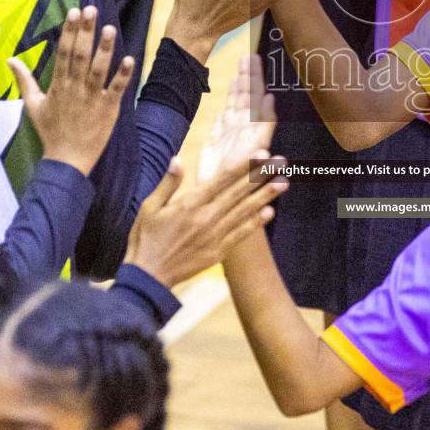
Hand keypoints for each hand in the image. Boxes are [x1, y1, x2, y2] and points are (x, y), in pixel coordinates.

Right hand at [10, 7, 137, 176]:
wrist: (67, 160)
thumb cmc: (51, 131)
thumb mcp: (32, 105)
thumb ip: (24, 80)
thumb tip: (10, 59)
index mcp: (58, 85)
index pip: (63, 52)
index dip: (69, 31)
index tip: (73, 12)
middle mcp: (74, 88)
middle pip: (79, 55)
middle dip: (85, 31)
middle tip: (90, 9)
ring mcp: (92, 98)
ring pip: (98, 69)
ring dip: (104, 49)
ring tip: (109, 28)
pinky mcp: (108, 109)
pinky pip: (116, 89)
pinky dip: (122, 75)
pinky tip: (129, 59)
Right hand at [126, 65, 287, 286]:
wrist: (149, 276)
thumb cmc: (146, 239)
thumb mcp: (150, 207)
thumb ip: (168, 183)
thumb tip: (177, 160)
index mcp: (190, 203)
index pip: (223, 179)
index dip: (244, 165)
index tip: (261, 153)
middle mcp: (206, 217)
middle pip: (239, 192)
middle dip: (262, 175)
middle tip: (281, 162)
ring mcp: (214, 235)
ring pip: (245, 211)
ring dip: (265, 196)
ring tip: (283, 183)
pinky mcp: (218, 251)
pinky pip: (240, 234)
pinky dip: (255, 223)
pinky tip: (269, 211)